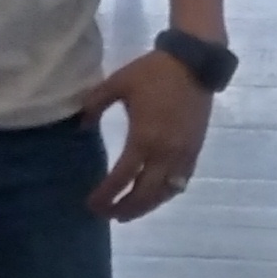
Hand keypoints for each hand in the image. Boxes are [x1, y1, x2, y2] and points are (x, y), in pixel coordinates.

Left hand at [76, 49, 213, 219]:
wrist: (194, 63)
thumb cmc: (153, 72)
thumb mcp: (117, 83)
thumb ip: (95, 105)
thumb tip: (82, 126)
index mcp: (143, 139)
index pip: (122, 178)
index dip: (106, 196)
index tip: (92, 204)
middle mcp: (165, 154)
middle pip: (144, 195)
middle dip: (124, 209)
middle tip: (107, 214)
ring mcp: (183, 155)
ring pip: (164, 193)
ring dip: (145, 207)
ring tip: (127, 212)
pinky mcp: (194, 151)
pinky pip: (179, 183)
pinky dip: (164, 194)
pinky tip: (153, 195)